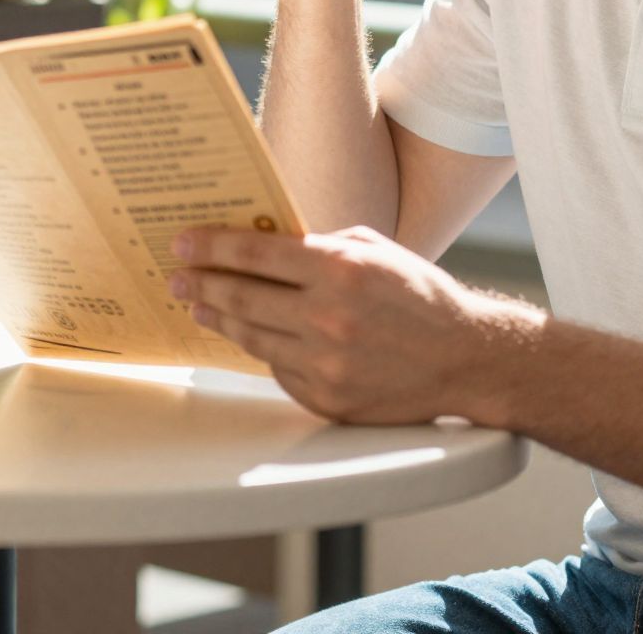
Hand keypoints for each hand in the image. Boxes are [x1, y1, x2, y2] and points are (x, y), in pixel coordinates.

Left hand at [169, 224, 535, 425]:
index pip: (255, 252)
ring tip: (200, 307)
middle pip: (242, 297)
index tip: (181, 243)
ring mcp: (327, 363)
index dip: (211, 246)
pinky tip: (248, 336)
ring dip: (220, 319)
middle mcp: (329, 317)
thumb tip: (261, 242)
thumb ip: (319, 246)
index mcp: (340, 269)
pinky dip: (263, 350)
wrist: (466, 358)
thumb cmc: (418, 295)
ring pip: (253, 337)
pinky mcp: (328, 398)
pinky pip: (279, 370)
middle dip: (201, 284)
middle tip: (176, 278)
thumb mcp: (373, 250)